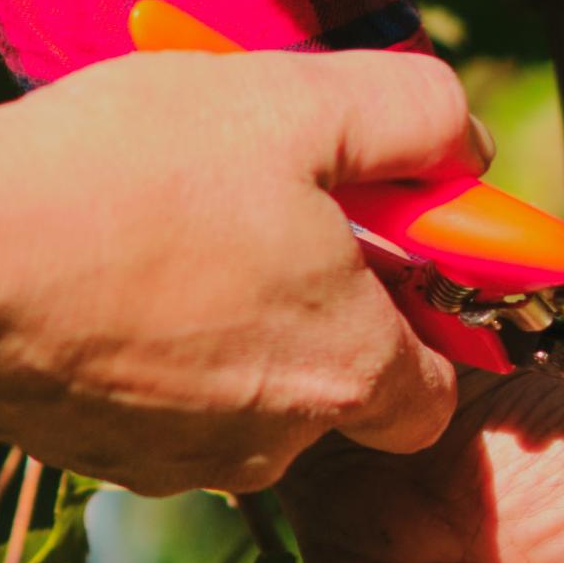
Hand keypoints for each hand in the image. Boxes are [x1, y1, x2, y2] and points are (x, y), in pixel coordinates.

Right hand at [0, 48, 490, 493]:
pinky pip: (161, 396)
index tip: (395, 245)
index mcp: (350, 371)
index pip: (437, 390)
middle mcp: (278, 439)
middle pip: (336, 382)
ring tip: (169, 222)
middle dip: (318, 299)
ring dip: (230, 312)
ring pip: (243, 387)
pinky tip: (110, 267)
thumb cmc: (127, 176)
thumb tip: (462, 143)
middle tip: (267, 204)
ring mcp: (181, 458)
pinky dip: (154, 339)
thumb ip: (412, 118)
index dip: (427, 316)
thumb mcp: (298, 103)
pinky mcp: (101, 453)